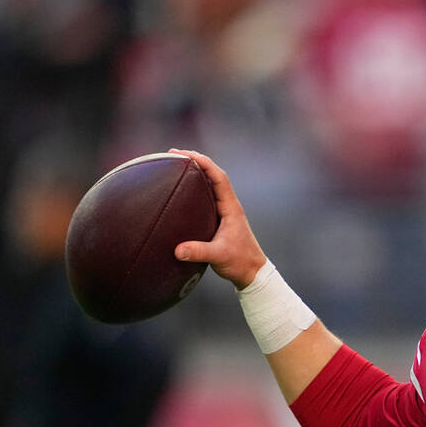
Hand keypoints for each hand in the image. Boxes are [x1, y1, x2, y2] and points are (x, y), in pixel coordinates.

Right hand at [170, 148, 267, 288]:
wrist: (252, 273)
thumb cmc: (240, 262)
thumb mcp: (218, 256)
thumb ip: (199, 252)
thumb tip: (177, 250)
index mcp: (231, 208)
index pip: (218, 177)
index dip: (203, 162)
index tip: (184, 154)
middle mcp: (228, 206)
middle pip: (213, 175)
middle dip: (195, 161)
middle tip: (173, 154)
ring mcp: (224, 212)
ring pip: (210, 185)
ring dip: (195, 173)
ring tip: (174, 165)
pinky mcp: (220, 220)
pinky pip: (206, 197)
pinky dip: (194, 189)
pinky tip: (181, 191)